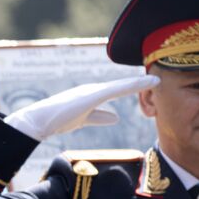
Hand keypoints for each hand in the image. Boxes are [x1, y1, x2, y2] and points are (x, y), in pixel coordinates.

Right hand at [3, 74, 158, 140]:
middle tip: (159, 78)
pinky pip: (117, 89)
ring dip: (139, 83)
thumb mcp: (83, 119)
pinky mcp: (93, 95)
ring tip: (157, 79)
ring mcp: (93, 91)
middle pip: (123, 86)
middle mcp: (94, 89)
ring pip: (122, 86)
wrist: (39, 120)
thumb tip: (117, 118)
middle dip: (140, 82)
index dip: (134, 87)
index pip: (118, 90)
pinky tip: (146, 83)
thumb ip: (99, 117)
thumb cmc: (57, 120)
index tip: (151, 84)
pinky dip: (133, 86)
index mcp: (92, 94)